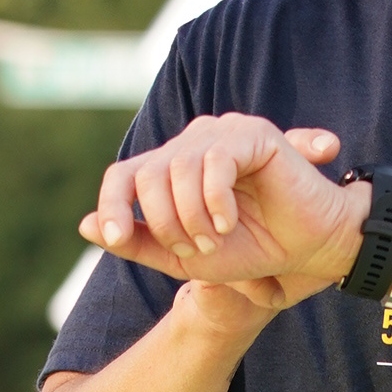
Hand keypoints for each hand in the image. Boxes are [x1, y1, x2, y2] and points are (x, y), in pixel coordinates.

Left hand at [82, 116, 361, 303]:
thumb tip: (85, 226)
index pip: (123, 175)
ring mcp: (222, 134)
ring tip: (214, 239)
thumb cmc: (250, 250)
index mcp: (172, 169)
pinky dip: (215, 199)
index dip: (111, 205)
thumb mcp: (183, 257)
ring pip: (178, 167)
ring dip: (190, 216)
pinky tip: (228, 222)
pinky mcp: (253, 134)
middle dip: (163, 222)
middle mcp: (192, 144)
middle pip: (147, 174)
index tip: (114, 238)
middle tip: (193, 249)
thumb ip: (138, 243)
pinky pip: (215, 160)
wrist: (306, 251)